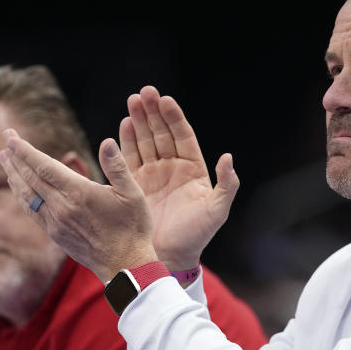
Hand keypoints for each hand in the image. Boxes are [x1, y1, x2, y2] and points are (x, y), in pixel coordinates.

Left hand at [0, 129, 157, 282]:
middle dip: (16, 156)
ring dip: (13, 175)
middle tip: (6, 138)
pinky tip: (19, 187)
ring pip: (27, 194)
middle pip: (31, 177)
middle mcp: (62, 207)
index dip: (25, 151)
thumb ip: (117, 166)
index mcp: (79, 193)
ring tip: (4, 159)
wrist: (125, 265)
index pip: (44, 166)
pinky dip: (21, 195)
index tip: (11, 137)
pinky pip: (32, 210)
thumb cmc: (133, 227)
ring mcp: (56, 222)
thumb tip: (107, 142)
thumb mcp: (133, 194)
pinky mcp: (55, 234)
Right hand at [121, 86, 238, 270]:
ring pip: (145, 141)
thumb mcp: (217, 210)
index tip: (165, 100)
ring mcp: (153, 174)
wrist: (171, 256)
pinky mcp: (135, 184)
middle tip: (144, 93)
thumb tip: (227, 157)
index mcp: (193, 169)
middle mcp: (172, 168)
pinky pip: (130, 157)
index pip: (183, 136)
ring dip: (138, 121)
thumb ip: (226, 184)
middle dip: (153, 113)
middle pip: (161, 133)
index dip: (174, 118)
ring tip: (132, 101)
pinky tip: (123, 124)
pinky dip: (126, 141)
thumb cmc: (197, 235)